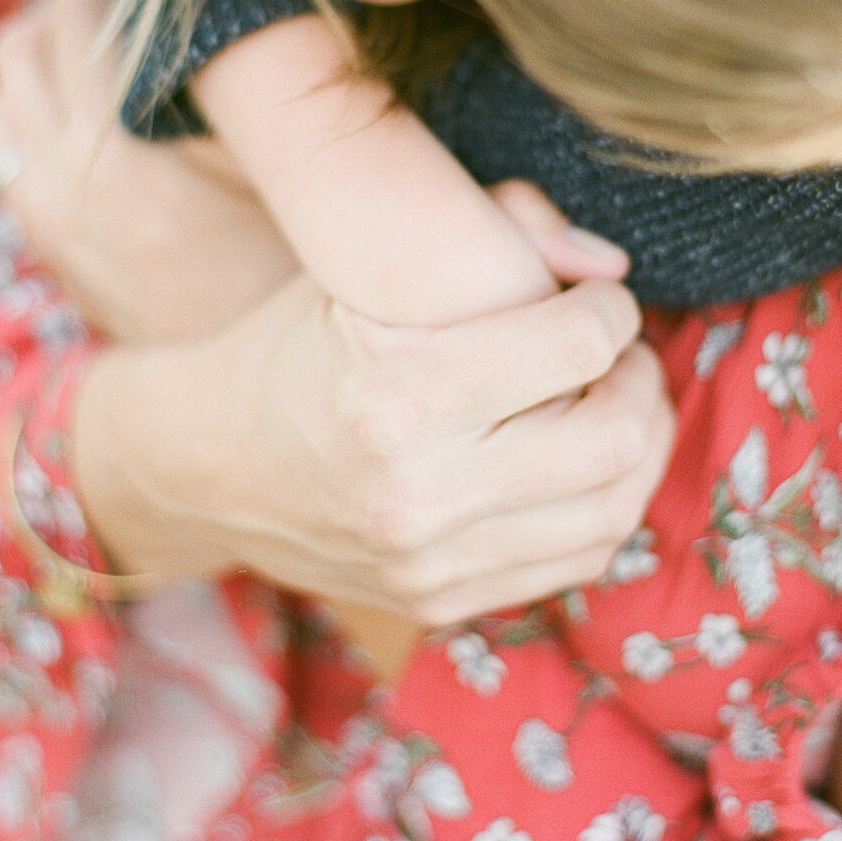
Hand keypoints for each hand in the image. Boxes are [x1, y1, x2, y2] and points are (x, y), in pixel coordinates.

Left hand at [0, 0, 296, 342]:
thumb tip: (213, 6)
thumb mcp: (275, 171)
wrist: (258, 396)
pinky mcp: (49, 256)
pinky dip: (34, 127)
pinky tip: (99, 132)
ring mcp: (43, 227)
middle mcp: (56, 189)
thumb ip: (235, 85)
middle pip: (16, 54)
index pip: (74, 23)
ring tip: (100, 67)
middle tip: (122, 9)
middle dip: (64, 17)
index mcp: (112, 157)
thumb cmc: (290, 272)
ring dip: (36, 75)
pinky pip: (8, 164)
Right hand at [73, 263, 674, 623]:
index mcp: (396, 390)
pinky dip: (604, 505)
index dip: (612, 310)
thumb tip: (606, 263)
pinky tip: (587, 462)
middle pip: (612, 437)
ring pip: (611, 511)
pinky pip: (575, 561)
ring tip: (618, 401)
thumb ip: (489, 239)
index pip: (576, 345)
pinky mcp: (440, 601)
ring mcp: (431, 559)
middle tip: (622, 352)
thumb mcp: (365, 270)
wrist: (201, 465)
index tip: (600, 298)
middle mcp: (418, 487)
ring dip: (639, 446)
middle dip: (640, 381)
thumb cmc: (293, 344)